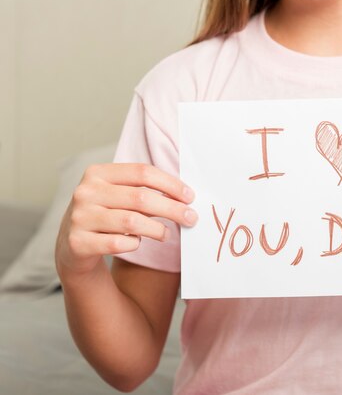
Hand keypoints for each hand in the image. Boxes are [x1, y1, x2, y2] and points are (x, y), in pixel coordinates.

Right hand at [55, 163, 196, 275]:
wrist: (73, 246)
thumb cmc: (107, 216)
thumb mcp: (120, 197)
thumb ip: (147, 192)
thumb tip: (185, 197)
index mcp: (97, 173)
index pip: (142, 172)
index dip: (171, 184)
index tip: (190, 196)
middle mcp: (85, 192)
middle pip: (141, 197)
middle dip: (172, 208)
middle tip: (191, 218)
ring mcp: (79, 217)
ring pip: (132, 221)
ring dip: (157, 229)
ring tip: (167, 234)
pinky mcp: (77, 242)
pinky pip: (119, 243)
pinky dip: (135, 244)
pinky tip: (137, 243)